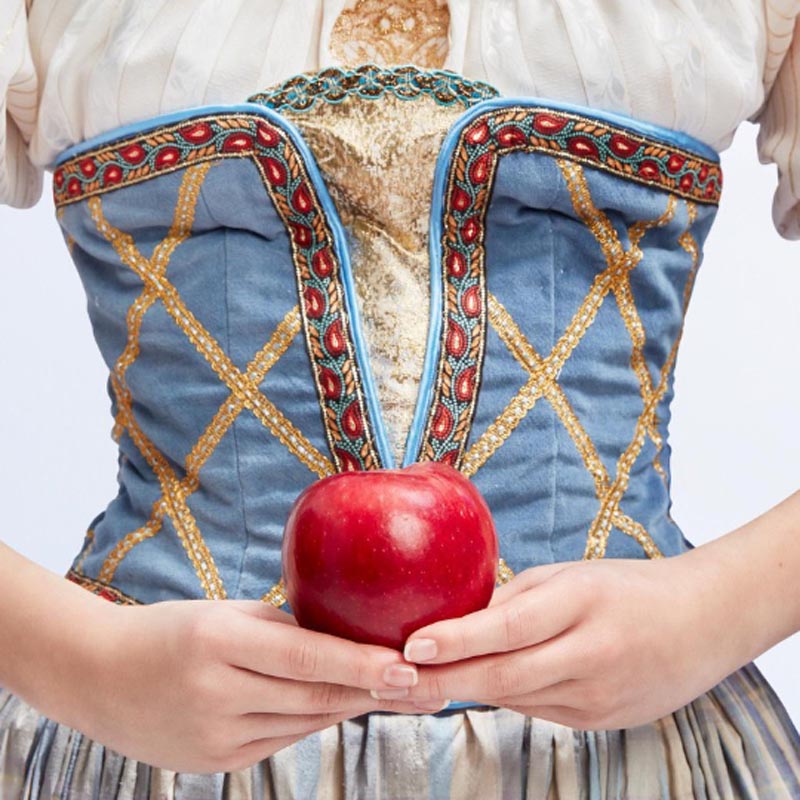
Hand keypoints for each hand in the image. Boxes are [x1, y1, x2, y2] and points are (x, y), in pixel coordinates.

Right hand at [54, 599, 443, 772]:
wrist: (99, 676)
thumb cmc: (169, 631)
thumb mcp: (224, 614)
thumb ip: (282, 631)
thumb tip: (344, 643)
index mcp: (219, 642)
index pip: (306, 657)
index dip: (362, 665)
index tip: (408, 667)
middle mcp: (216, 694)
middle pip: (314, 698)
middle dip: (374, 693)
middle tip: (425, 688)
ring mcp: (213, 737)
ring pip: (303, 723)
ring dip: (350, 708)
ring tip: (397, 695)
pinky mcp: (214, 763)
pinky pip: (280, 740)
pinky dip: (312, 721)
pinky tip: (341, 707)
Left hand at [399, 555, 749, 730]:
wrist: (703, 623)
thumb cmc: (628, 587)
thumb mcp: (571, 575)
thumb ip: (515, 601)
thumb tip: (457, 622)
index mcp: (582, 602)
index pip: (509, 628)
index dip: (457, 640)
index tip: (411, 646)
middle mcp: (591, 654)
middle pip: (502, 678)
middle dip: (439, 683)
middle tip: (388, 681)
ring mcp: (598, 696)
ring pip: (513, 700)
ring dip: (462, 693)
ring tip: (411, 686)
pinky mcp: (601, 721)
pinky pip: (535, 710)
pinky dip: (502, 697)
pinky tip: (474, 685)